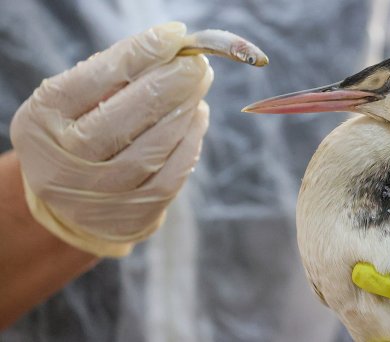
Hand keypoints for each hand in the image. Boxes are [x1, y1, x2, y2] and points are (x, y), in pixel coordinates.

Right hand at [10, 22, 211, 256]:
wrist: (71, 203)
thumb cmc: (78, 134)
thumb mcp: (74, 103)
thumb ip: (112, 76)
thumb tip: (170, 49)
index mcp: (43, 120)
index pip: (94, 79)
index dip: (139, 53)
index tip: (173, 35)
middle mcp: (66, 161)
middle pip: (127, 115)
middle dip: (170, 82)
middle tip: (196, 62)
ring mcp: (101, 192)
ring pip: (155, 146)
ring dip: (185, 109)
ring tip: (199, 85)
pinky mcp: (134, 213)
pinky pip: (173, 174)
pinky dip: (191, 140)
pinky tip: (197, 116)